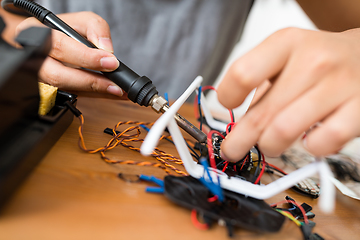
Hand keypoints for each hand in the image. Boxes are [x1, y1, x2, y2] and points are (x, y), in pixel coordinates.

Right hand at [16, 11, 124, 97]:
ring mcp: (36, 76)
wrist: (48, 40)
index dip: (87, 58)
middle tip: (115, 84)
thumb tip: (106, 50)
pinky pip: (69, 95)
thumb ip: (96, 28)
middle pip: (58, 76)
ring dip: (93, 92)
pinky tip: (108, 92)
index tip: (111, 63)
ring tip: (116, 90)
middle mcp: (32, 56)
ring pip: (64, 89)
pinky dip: (91, 95)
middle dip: (90, 82)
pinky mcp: (45, 89)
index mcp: (35, 32)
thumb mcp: (82, 20)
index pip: (61, 47)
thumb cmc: (64, 29)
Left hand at [217, 27, 359, 160]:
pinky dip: (310, 149)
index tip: (228, 106)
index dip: (228, 97)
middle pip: (261, 113)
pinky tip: (309, 141)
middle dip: (239, 141)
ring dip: (270, 146)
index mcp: (286, 43)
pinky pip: (322, 143)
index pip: (243, 75)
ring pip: (285, 131)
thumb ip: (260, 86)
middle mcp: (313, 61)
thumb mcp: (286, 56)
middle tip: (233, 149)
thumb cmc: (320, 59)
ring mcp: (339, 84)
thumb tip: (237, 124)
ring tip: (271, 145)